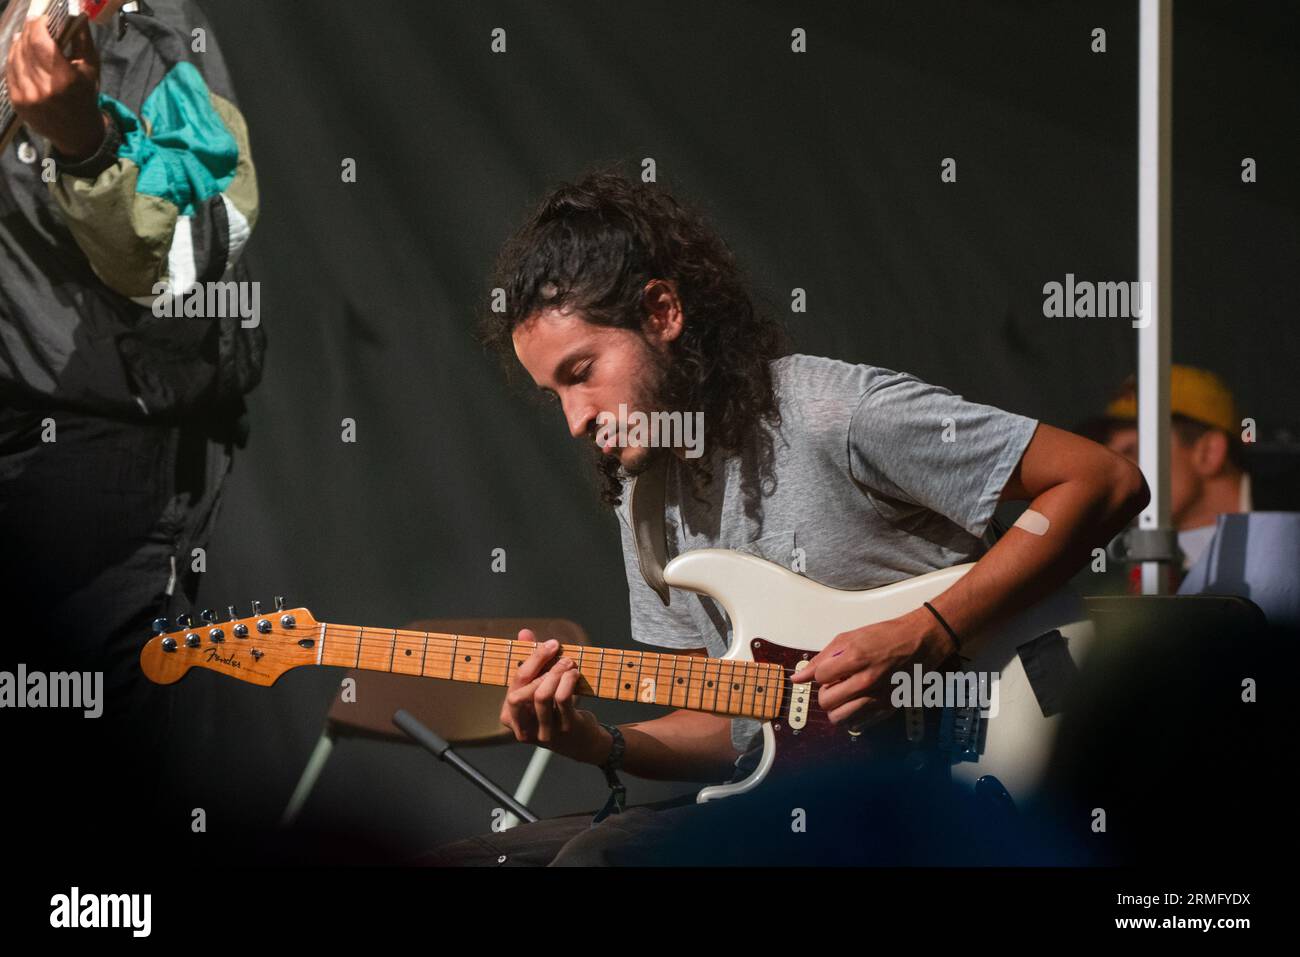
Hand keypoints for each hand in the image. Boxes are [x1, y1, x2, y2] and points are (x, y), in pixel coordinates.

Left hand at [6, 9, 105, 159]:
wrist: (78, 133)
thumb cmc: (86, 97)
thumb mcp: (91, 69)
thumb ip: (82, 39)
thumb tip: (77, 13)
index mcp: (64, 78)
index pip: (40, 40)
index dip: (38, 24)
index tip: (42, 18)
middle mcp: (42, 87)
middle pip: (26, 46)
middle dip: (29, 31)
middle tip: (35, 25)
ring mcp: (27, 95)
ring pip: (14, 56)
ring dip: (20, 43)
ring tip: (26, 38)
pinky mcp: (17, 101)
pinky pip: (10, 71)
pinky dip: (14, 59)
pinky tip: (21, 53)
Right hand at [499, 629, 611, 764]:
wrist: (582, 741)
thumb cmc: (556, 709)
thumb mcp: (541, 686)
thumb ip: (531, 660)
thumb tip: (524, 632)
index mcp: (510, 716)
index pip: (515, 682)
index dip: (532, 659)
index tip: (550, 643)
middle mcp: (523, 727)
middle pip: (520, 693)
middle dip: (539, 667)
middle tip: (559, 652)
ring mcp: (543, 732)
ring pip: (542, 696)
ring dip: (556, 673)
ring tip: (569, 662)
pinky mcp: (564, 730)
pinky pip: (562, 701)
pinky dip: (568, 681)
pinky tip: (574, 673)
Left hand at [789, 607, 957, 727]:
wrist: (920, 642)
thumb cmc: (886, 636)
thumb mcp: (849, 638)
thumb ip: (821, 658)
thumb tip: (798, 677)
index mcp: (855, 658)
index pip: (820, 678)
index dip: (821, 674)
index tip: (829, 670)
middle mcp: (866, 680)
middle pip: (826, 701)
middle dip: (825, 693)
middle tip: (834, 684)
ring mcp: (878, 696)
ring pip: (839, 718)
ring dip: (836, 708)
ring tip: (844, 695)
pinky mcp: (887, 708)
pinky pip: (858, 724)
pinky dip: (852, 716)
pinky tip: (857, 702)